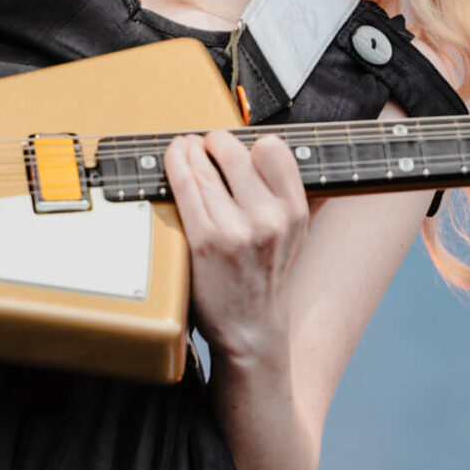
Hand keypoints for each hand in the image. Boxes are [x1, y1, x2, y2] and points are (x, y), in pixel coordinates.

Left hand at [162, 130, 309, 366]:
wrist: (250, 328)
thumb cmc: (264, 275)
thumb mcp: (294, 233)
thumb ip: (287, 193)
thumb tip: (271, 150)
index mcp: (295, 210)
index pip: (273, 149)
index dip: (249, 144)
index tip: (235, 150)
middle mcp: (270, 218)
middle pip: (234, 151)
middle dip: (213, 142)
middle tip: (204, 146)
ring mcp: (236, 229)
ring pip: (204, 166)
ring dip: (188, 150)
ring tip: (184, 150)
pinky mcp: (205, 240)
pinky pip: (185, 187)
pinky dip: (175, 166)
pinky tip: (175, 162)